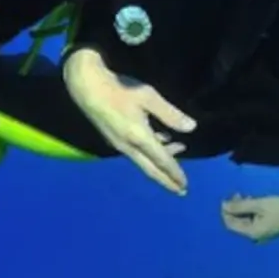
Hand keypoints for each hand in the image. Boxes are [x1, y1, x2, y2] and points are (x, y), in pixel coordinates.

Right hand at [63, 47, 194, 194]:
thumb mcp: (148, 97)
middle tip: (180, 190)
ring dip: (160, 162)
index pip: (162, 161)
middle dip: (167, 179)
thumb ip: (170, 114)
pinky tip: (159, 140)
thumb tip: (191, 128)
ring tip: (176, 156)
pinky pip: (135, 152)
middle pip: (151, 169)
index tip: (185, 186)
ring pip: (143, 160)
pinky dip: (151, 152)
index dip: (175, 174)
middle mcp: (128, 146)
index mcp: (139, 138)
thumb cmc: (120, 89)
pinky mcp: (113, 138)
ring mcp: (119, 144)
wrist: (87, 87)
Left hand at [221, 194, 278, 242]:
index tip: (225, 197)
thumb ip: (240, 205)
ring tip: (245, 195)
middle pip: (237, 223)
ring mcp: (261, 234)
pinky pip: (252, 221)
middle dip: (234, 208)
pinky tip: (253, 201)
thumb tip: (223, 206)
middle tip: (237, 193)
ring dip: (242, 208)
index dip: (225, 211)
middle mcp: (254, 236)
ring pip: (244, 221)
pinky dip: (250, 211)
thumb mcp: (259, 204)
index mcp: (251, 233)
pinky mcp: (266, 229)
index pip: (230, 224)